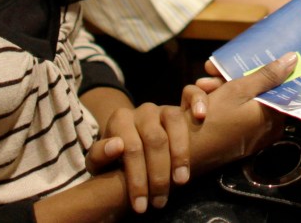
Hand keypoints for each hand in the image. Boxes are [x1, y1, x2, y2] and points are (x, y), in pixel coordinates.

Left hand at [85, 84, 210, 213]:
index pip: (131, 148)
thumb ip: (100, 155)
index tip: (141, 205)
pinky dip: (198, 100)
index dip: (137, 178)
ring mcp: (163, 108)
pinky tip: (201, 116)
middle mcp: (143, 110)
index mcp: (120, 119)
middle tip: (160, 201)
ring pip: (175, 121)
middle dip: (159, 175)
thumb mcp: (99, 161)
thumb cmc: (114, 157)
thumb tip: (117, 146)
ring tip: (182, 181)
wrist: (129, 143)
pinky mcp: (180, 107)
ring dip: (180, 153)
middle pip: (156, 140)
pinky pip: (191, 95)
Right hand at [188, 52, 297, 174]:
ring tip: (201, 86)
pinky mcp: (230, 138)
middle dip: (227, 79)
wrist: (185, 154)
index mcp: (273, 117)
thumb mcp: (239, 90)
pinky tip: (197, 105)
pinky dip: (212, 105)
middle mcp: (264, 128)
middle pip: (251, 92)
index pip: (276, 87)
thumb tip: (293, 59)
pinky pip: (226, 114)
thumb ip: (266, 75)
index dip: (259, 70)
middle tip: (210, 71)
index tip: (246, 60)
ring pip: (234, 100)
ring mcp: (247, 134)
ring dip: (215, 90)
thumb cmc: (215, 120)